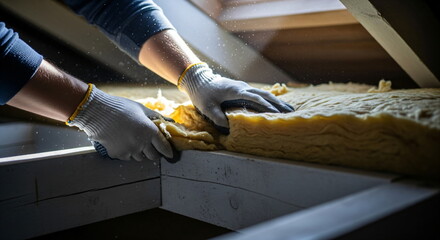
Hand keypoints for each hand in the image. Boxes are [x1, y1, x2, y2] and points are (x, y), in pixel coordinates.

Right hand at [69, 85, 172, 160]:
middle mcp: (141, 143)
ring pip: (140, 158)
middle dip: (155, 153)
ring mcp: (129, 150)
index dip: (168, 151)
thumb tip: (170, 121)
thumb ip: (157, 117)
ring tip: (135, 142)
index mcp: (150, 131)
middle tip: (152, 148)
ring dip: (141, 152)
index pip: (164, 147)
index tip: (169, 154)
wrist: (98, 112)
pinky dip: (128, 152)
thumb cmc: (121, 107)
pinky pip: (127, 157)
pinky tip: (124, 142)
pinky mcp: (118, 154)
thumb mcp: (142, 109)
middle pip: (154, 156)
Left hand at [179, 63, 293, 132]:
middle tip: (291, 112)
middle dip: (278, 103)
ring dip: (276, 101)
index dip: (266, 106)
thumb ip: (217, 117)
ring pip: (263, 93)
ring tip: (289, 109)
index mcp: (236, 91)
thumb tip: (229, 129)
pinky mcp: (243, 90)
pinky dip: (269, 100)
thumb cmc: (202, 94)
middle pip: (264, 94)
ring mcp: (244, 87)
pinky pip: (259, 94)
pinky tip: (276, 106)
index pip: (255, 98)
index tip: (277, 113)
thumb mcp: (207, 107)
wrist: (199, 80)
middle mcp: (243, 87)